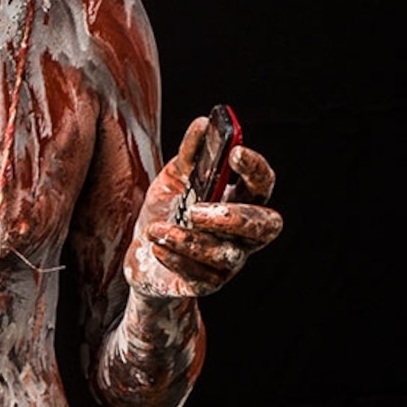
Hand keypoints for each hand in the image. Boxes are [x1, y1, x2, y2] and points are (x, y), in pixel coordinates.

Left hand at [126, 116, 280, 299]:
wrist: (144, 256)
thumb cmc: (168, 212)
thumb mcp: (174, 179)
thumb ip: (190, 153)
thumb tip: (203, 123)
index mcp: (241, 201)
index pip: (262, 185)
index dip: (255, 170)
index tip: (235, 153)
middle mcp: (242, 234)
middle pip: (263, 226)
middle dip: (232, 216)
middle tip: (195, 209)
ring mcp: (227, 262)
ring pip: (226, 254)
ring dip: (190, 240)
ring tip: (159, 230)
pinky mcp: (205, 284)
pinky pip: (199, 277)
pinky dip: (176, 258)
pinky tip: (156, 245)